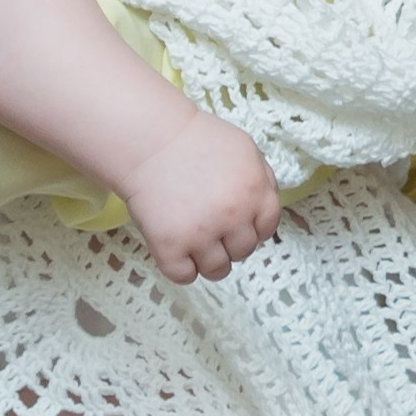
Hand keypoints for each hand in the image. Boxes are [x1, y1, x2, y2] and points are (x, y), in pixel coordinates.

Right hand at [123, 110, 282, 282]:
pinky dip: (182, 268)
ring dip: (209, 261)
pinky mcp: (170, 246)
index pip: (267, 229)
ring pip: (217, 270)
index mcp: (255, 193)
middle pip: (243, 252)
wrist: (149, 140)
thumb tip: (266, 208)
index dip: (252, 228)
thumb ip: (263, 178)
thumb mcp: (245, 148)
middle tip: (212, 228)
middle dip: (231, 243)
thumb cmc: (195, 139)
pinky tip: (176, 250)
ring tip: (195, 243)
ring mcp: (201, 234)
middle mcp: (233, 217)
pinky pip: (184, 276)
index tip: (237, 224)